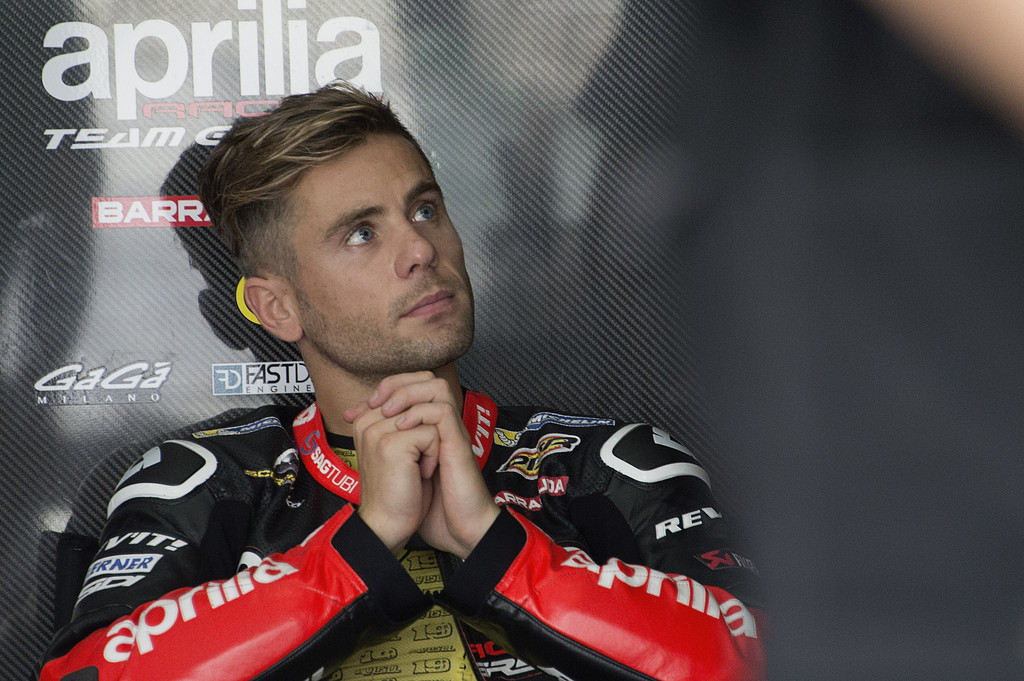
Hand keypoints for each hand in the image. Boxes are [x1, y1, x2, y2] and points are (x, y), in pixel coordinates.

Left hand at [363, 372, 499, 558]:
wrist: (456, 529)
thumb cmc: (431, 506)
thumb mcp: (398, 472)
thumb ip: (384, 448)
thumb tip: (357, 429)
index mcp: (429, 430)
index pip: (412, 386)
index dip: (387, 388)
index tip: (362, 408)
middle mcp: (442, 427)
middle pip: (427, 379)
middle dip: (397, 383)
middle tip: (376, 402)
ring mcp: (451, 433)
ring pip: (437, 387)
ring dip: (409, 393)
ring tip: (390, 411)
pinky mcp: (457, 444)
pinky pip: (443, 412)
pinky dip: (420, 414)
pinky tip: (403, 427)